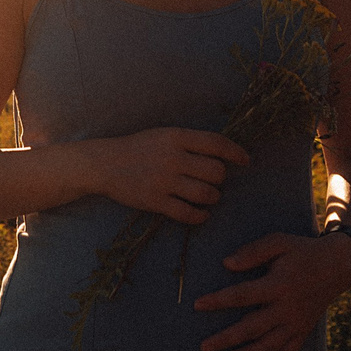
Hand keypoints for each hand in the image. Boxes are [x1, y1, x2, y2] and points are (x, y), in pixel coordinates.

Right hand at [94, 127, 249, 224]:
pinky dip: (200, 216)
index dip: (236, 152)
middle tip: (212, 181)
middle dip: (219, 179)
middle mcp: (172, 158)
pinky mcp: (156, 201)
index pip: (216, 143)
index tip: (245, 160)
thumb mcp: (164, 135)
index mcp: (176, 137)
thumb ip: (190, 142)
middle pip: (216, 172)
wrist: (105, 163)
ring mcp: (164, 181)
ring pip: (206, 195)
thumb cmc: (139, 147)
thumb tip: (223, 154)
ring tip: (207, 196)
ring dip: (212, 198)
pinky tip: (201, 214)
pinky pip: (188, 214)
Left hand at [193, 232, 350, 350]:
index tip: (197, 305)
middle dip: (227, 339)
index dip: (218, 301)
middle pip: (252, 327)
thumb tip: (226, 264)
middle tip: (204, 347)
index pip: (242, 295)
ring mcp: (297, 322)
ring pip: (269, 345)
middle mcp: (287, 308)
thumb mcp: (279, 242)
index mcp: (278, 284)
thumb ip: (252, 252)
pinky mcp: (304, 330)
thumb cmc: (302, 251)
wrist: (338, 265)